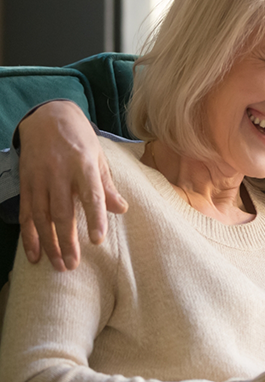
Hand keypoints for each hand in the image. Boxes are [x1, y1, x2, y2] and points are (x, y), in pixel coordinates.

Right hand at [18, 100, 127, 270]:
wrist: (48, 116)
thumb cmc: (80, 140)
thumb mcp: (98, 158)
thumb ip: (107, 186)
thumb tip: (121, 209)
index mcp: (83, 166)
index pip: (91, 196)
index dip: (95, 219)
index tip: (97, 240)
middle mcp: (59, 173)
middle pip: (62, 212)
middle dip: (67, 241)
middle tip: (73, 265)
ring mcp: (39, 179)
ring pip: (41, 217)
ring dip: (49, 244)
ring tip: (58, 265)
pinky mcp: (26, 183)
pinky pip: (26, 213)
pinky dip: (29, 236)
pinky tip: (35, 254)